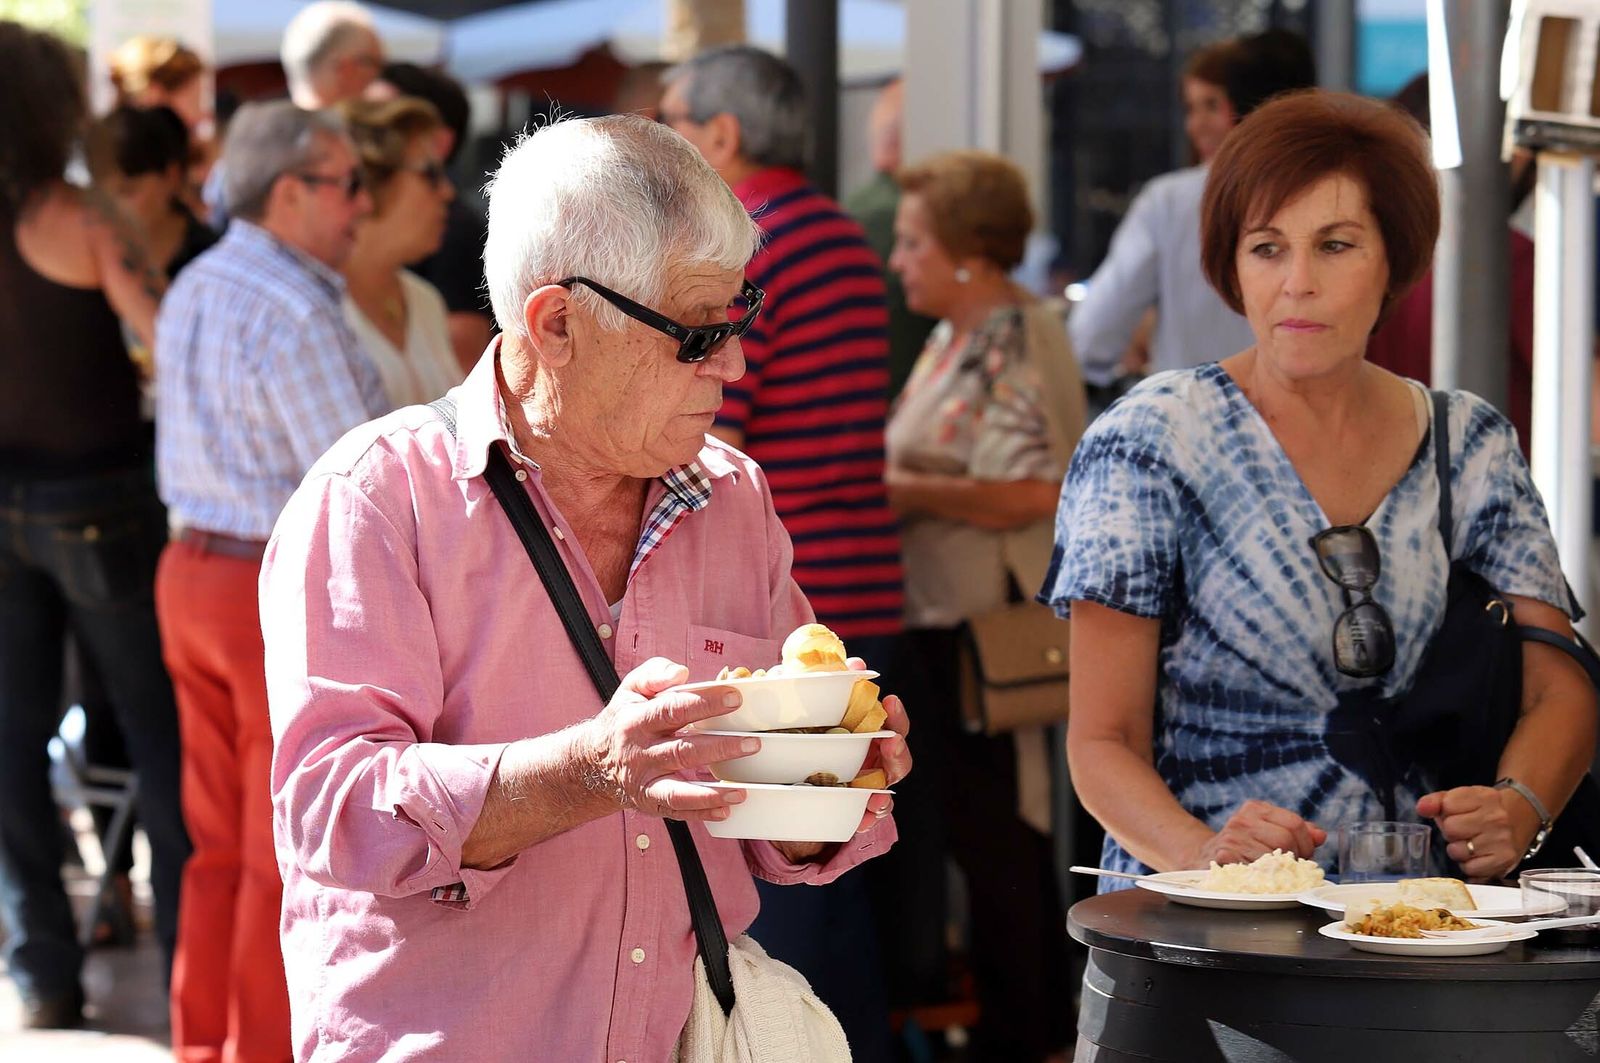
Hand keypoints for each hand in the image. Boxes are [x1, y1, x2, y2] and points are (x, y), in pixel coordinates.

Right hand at [582, 657, 755, 822]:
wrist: (595, 761)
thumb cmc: (624, 720)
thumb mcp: (632, 689)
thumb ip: (655, 673)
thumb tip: (681, 673)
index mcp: (636, 720)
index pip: (672, 709)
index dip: (704, 704)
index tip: (735, 698)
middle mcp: (639, 753)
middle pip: (682, 751)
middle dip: (719, 748)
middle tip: (752, 743)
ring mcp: (644, 781)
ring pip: (678, 789)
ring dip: (711, 792)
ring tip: (740, 790)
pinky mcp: (649, 802)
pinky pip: (676, 810)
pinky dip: (701, 813)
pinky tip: (725, 810)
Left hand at [773, 661, 911, 861]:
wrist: (772, 783)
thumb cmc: (792, 734)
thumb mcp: (796, 706)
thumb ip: (816, 681)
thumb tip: (848, 661)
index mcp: (865, 734)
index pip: (892, 723)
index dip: (896, 714)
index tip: (890, 700)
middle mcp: (870, 761)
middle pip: (897, 757)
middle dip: (898, 750)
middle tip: (891, 742)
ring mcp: (862, 788)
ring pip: (885, 790)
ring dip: (885, 791)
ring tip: (877, 793)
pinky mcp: (848, 812)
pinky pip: (863, 818)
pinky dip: (866, 817)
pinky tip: (864, 815)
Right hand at [1191, 799, 1326, 866]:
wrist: (1201, 858)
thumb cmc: (1241, 847)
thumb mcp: (1266, 831)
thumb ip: (1295, 832)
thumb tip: (1320, 835)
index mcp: (1255, 809)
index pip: (1295, 823)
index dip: (1306, 844)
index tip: (1302, 856)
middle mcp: (1242, 819)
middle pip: (1286, 839)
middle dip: (1295, 858)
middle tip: (1289, 868)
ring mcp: (1231, 837)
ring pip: (1274, 857)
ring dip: (1279, 872)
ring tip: (1273, 874)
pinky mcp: (1223, 856)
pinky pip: (1257, 870)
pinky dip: (1264, 878)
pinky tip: (1259, 879)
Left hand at [1418, 786, 1534, 881]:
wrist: (1517, 822)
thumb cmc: (1482, 811)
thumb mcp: (1461, 798)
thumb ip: (1436, 801)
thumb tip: (1422, 807)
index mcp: (1485, 797)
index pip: (1447, 805)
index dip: (1446, 812)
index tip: (1457, 813)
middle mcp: (1496, 817)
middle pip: (1450, 829)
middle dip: (1451, 832)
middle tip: (1465, 831)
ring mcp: (1502, 839)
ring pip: (1457, 851)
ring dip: (1459, 850)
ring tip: (1472, 843)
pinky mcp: (1504, 860)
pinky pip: (1469, 868)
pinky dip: (1469, 865)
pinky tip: (1478, 855)